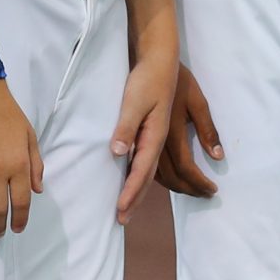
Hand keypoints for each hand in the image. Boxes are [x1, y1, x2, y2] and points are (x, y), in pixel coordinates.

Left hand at [110, 51, 177, 224]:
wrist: (161, 59)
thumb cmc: (147, 78)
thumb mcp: (134, 100)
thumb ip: (126, 126)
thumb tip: (118, 153)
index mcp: (155, 136)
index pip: (141, 171)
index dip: (131, 192)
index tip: (121, 211)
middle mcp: (159, 139)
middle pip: (149, 177)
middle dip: (135, 199)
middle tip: (122, 220)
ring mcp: (158, 135)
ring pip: (151, 171)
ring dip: (140, 191)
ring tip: (129, 206)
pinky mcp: (155, 129)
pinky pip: (150, 160)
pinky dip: (143, 175)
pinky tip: (135, 178)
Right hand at [154, 64, 223, 197]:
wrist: (150, 62)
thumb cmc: (176, 80)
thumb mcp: (197, 101)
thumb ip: (207, 129)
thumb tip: (218, 156)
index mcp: (170, 134)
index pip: (185, 169)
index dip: (198, 184)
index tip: (212, 191)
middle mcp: (155, 142)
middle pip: (169, 178)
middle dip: (187, 191)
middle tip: (204, 196)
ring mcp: (142, 141)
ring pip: (155, 176)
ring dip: (173, 187)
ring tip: (189, 192)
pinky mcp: (136, 138)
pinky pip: (147, 167)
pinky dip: (159, 179)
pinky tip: (166, 179)